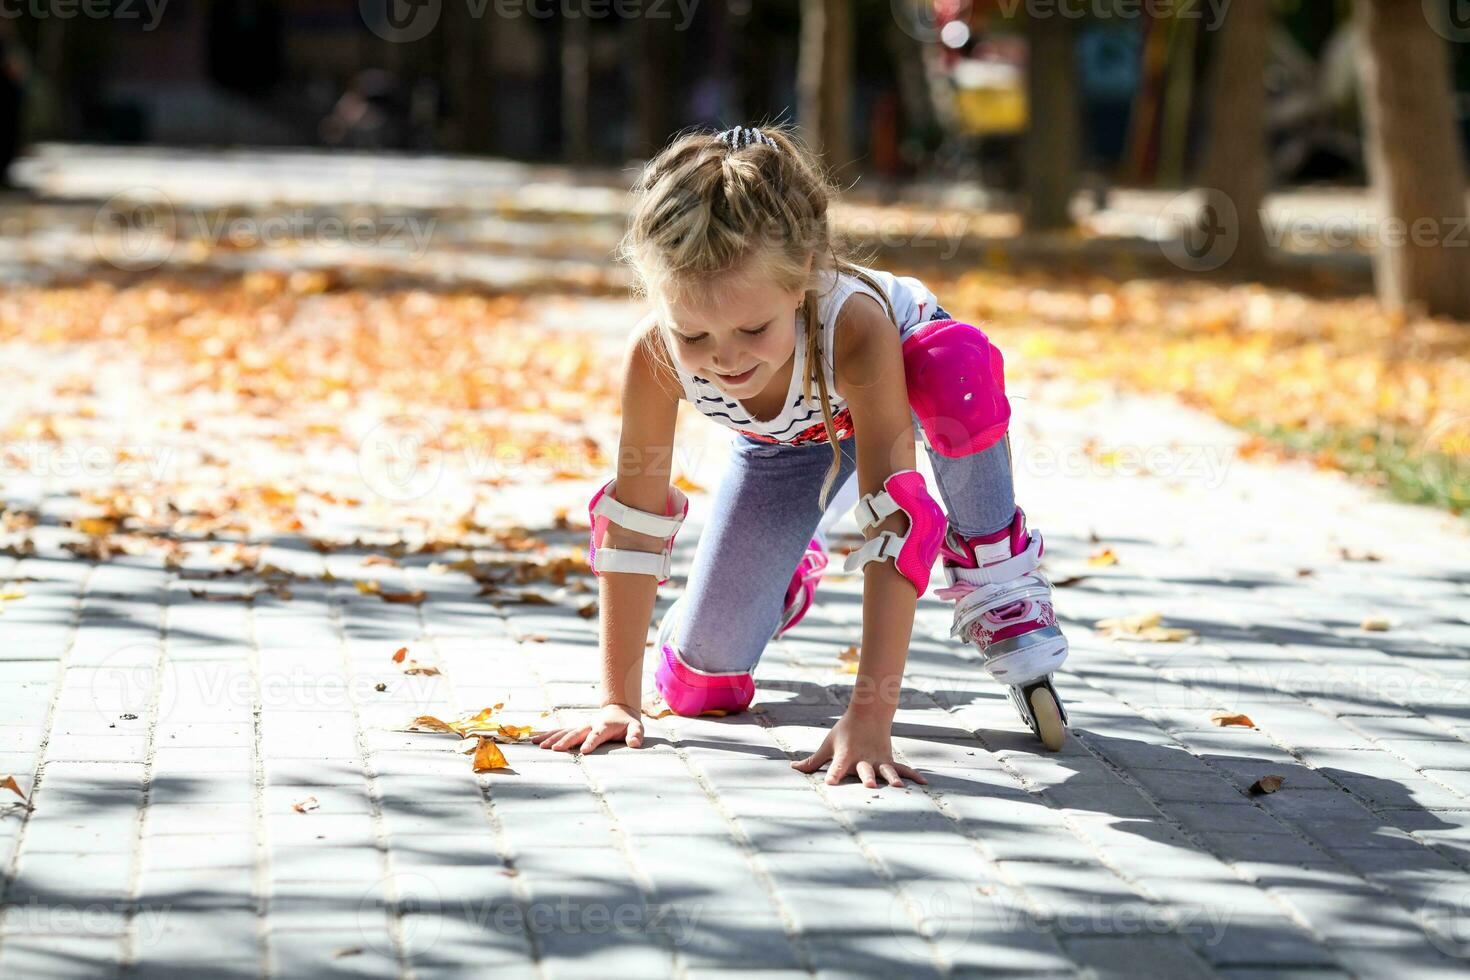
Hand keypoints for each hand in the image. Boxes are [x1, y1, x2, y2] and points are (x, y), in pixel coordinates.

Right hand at [530, 702, 643, 752]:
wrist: (618, 711)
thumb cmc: (627, 724)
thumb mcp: (636, 728)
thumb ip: (636, 735)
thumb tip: (635, 744)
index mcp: (604, 726)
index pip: (597, 735)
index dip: (591, 742)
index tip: (584, 751)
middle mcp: (589, 725)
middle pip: (576, 733)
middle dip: (565, 741)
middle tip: (555, 750)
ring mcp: (581, 726)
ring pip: (564, 731)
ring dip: (552, 738)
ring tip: (538, 745)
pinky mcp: (575, 729)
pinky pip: (559, 731)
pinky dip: (547, 734)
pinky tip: (534, 739)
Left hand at [791, 710, 926, 787]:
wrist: (868, 714)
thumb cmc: (844, 732)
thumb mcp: (827, 745)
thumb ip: (812, 761)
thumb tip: (793, 769)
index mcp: (845, 756)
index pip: (837, 767)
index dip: (833, 775)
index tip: (829, 783)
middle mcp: (863, 760)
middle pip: (865, 770)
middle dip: (866, 778)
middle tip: (868, 785)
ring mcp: (878, 760)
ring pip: (886, 771)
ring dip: (892, 778)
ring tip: (899, 787)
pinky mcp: (889, 761)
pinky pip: (903, 769)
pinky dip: (914, 776)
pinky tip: (925, 784)